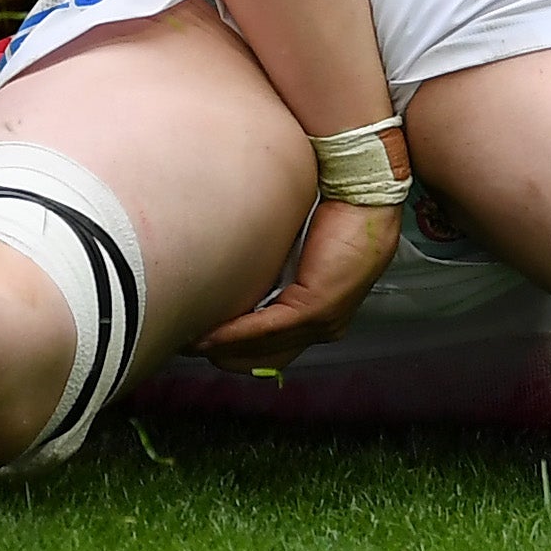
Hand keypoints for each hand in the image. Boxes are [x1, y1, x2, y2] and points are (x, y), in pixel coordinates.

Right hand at [192, 198, 399, 371]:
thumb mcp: (296, 250)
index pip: (274, 346)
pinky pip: (267, 328)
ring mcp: (322, 320)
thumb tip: (236, 275)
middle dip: (225, 354)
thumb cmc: (334, 213)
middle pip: (265, 356)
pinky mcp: (315, 307)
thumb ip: (274, 271)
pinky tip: (208, 335)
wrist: (361, 194)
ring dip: (223, 347)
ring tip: (189, 342)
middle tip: (190, 344)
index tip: (203, 341)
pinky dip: (234, 333)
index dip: (237, 348)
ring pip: (262, 347)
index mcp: (320, 312)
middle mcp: (323, 324)